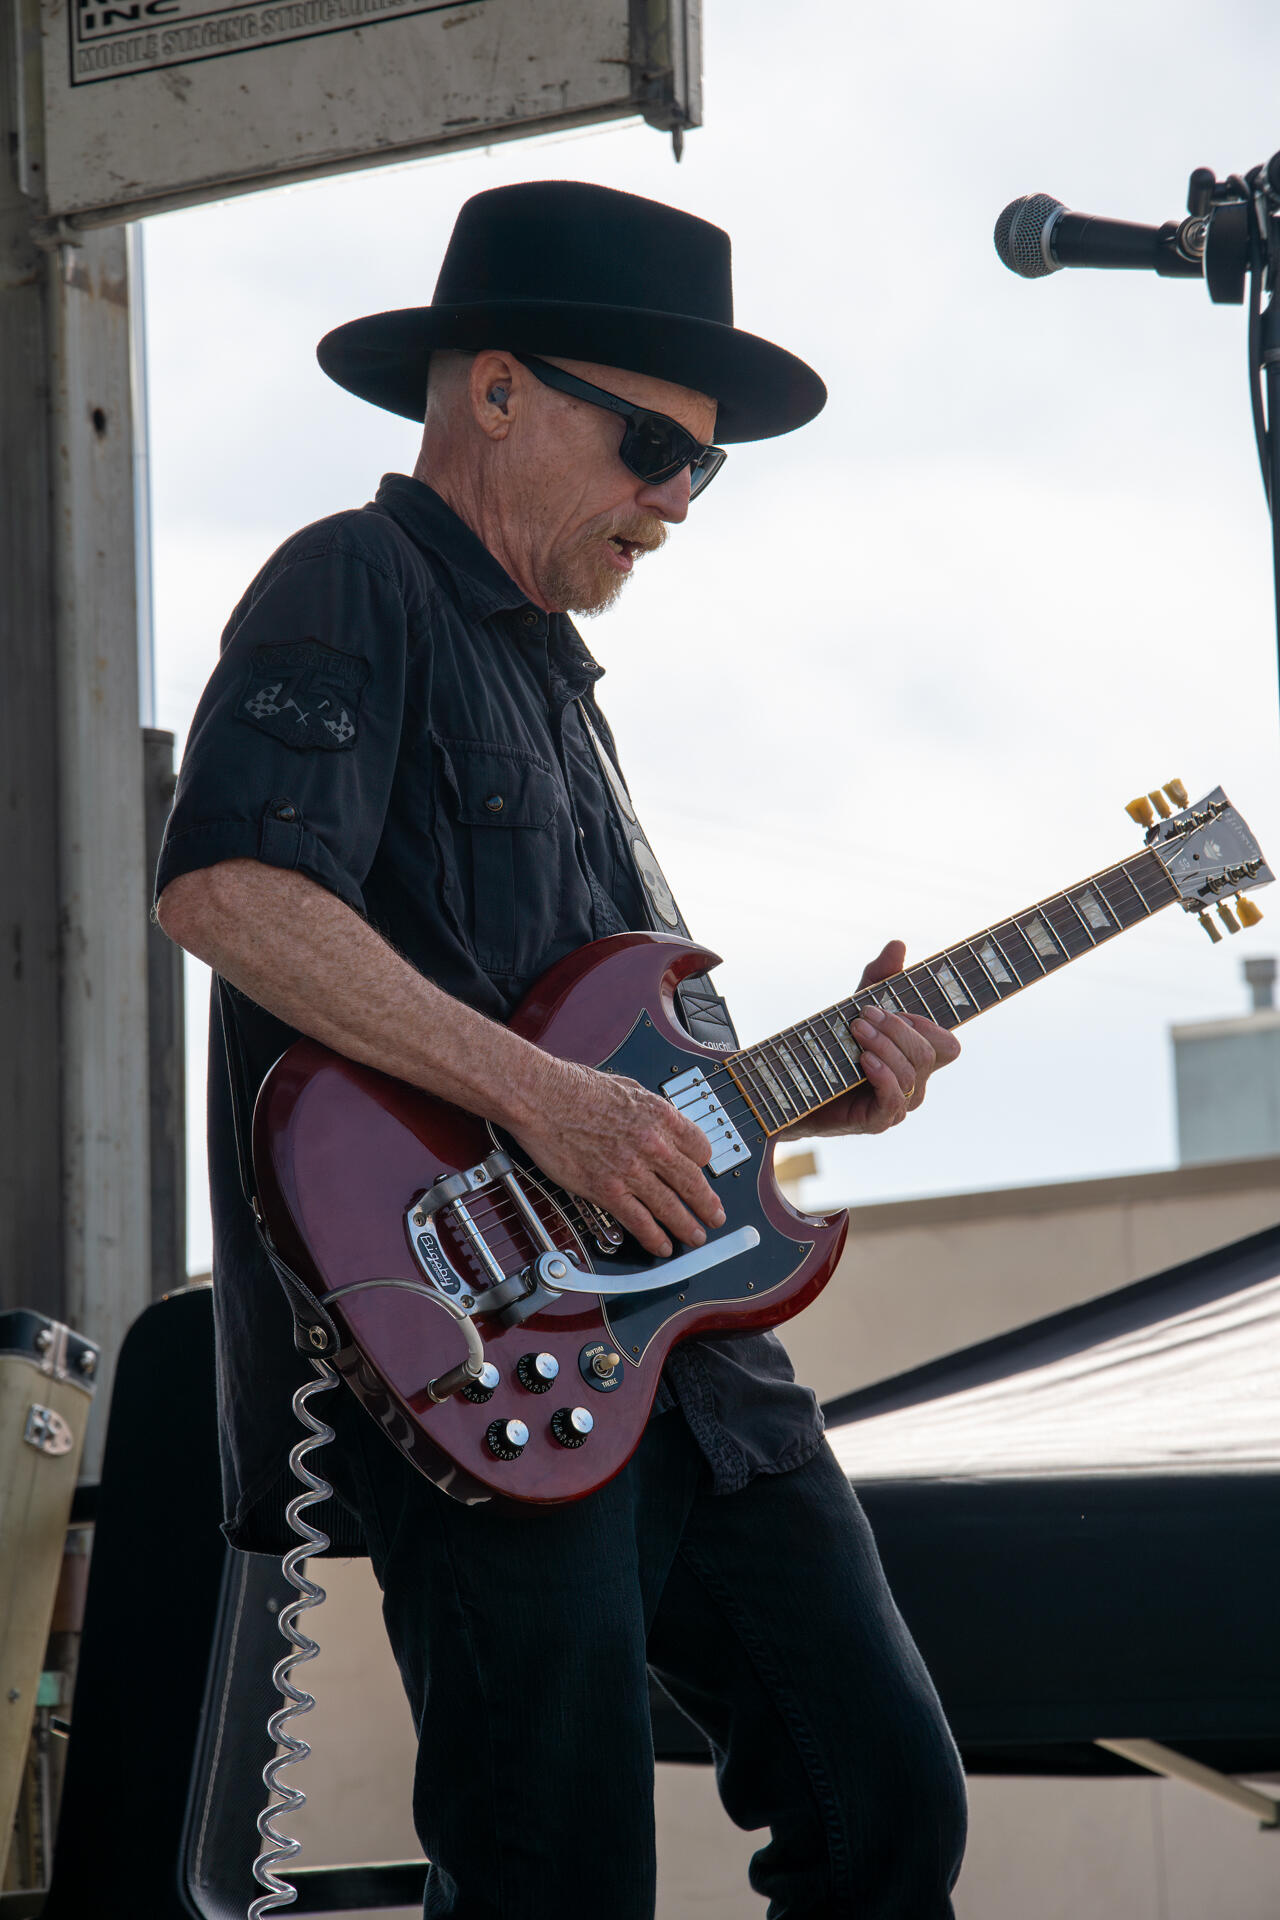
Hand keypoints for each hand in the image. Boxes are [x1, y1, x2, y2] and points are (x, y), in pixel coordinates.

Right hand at [508, 1055, 725, 1258]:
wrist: (542, 1097)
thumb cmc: (575, 1087)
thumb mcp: (628, 1087)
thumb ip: (648, 1109)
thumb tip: (657, 1121)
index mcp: (661, 1116)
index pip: (700, 1148)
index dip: (703, 1163)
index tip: (702, 1172)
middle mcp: (653, 1145)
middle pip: (693, 1183)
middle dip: (707, 1205)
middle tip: (715, 1217)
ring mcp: (631, 1170)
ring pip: (671, 1207)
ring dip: (687, 1227)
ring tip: (696, 1237)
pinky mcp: (607, 1190)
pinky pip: (639, 1221)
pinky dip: (654, 1237)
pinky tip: (662, 1245)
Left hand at [788, 939, 960, 1137]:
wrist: (792, 1088)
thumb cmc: (830, 1047)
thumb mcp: (855, 1006)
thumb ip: (878, 978)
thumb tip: (897, 944)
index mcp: (916, 1058)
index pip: (948, 1044)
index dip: (929, 1024)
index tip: (897, 1008)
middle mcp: (915, 1083)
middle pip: (931, 1053)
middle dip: (898, 1028)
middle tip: (864, 1014)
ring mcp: (899, 1104)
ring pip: (912, 1073)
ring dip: (885, 1045)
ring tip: (856, 1030)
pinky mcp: (878, 1120)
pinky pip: (894, 1098)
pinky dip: (882, 1074)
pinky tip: (863, 1059)